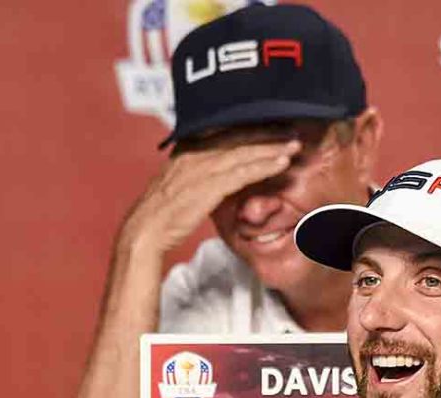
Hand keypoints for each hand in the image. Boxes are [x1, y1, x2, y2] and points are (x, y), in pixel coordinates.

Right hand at [118, 140, 300, 254]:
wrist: (146, 229)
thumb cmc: (164, 211)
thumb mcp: (179, 181)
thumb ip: (198, 169)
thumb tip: (218, 168)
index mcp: (188, 148)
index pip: (225, 132)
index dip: (251, 128)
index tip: (274, 125)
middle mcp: (195, 153)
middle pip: (238, 138)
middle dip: (267, 134)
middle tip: (292, 129)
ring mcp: (201, 168)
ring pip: (244, 153)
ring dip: (272, 149)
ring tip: (294, 146)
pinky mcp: (208, 186)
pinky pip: (243, 173)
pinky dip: (264, 167)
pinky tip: (282, 164)